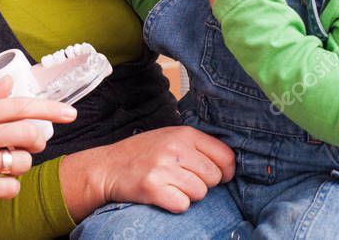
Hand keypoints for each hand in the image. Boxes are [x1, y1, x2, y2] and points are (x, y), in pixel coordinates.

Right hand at [0, 77, 77, 206]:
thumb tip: (9, 82)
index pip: (21, 106)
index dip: (51, 109)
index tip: (70, 113)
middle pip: (29, 132)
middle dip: (38, 138)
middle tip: (34, 141)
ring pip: (22, 161)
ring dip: (21, 162)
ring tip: (6, 161)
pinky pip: (10, 187)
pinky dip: (9, 184)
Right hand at [61, 126, 235, 219]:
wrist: (107, 167)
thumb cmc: (142, 154)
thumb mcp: (169, 137)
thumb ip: (197, 145)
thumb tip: (230, 163)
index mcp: (183, 134)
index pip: (225, 155)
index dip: (226, 170)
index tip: (219, 175)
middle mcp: (175, 148)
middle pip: (214, 177)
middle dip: (203, 183)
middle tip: (183, 179)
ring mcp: (163, 168)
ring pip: (200, 193)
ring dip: (188, 194)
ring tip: (170, 185)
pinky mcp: (153, 188)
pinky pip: (182, 205)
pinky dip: (175, 204)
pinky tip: (163, 195)